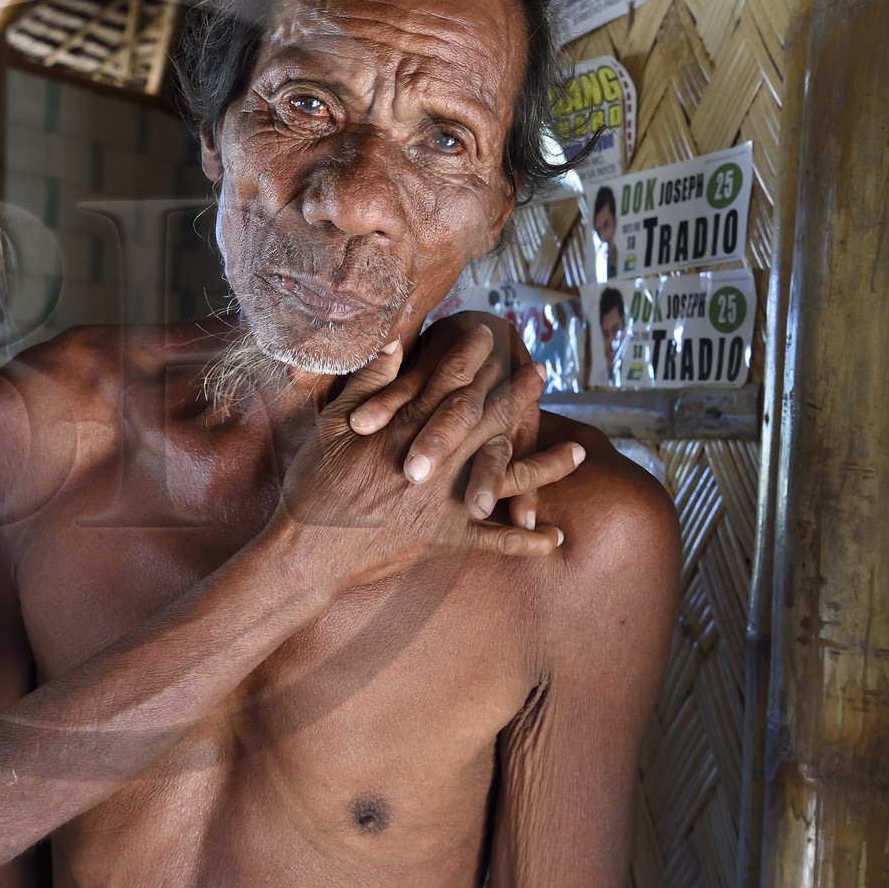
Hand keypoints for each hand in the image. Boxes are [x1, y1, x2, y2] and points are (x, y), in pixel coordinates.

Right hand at [275, 331, 579, 587]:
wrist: (308, 550)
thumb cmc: (311, 486)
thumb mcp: (330, 425)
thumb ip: (368, 384)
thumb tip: (393, 342)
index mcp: (405, 429)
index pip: (448, 382)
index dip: (471, 357)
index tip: (490, 337)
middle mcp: (437, 460)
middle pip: (488, 419)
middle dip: (518, 395)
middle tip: (541, 372)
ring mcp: (446, 501)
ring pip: (508, 476)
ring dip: (546, 465)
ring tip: (580, 451)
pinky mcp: (446, 538)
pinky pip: (496, 541)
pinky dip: (526, 541)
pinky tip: (553, 539)